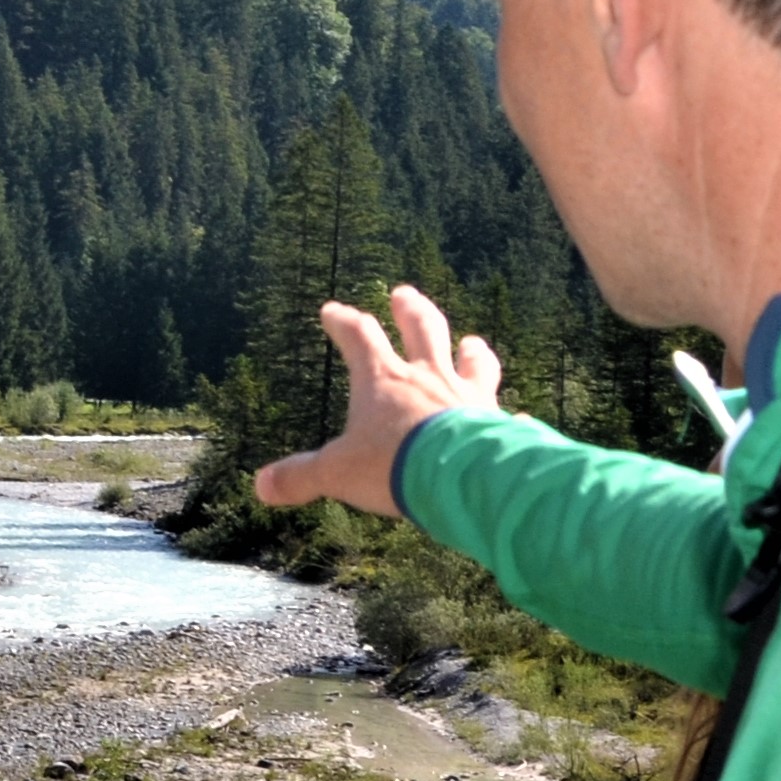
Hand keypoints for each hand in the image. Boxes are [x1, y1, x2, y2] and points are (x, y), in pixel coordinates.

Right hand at [249, 284, 502, 519]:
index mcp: (383, 380)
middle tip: (404, 294)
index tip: (332, 311)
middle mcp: (428, 377)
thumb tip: (261, 486)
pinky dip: (511, 418)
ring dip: (470, 349)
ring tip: (471, 341)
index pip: (358, 337)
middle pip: (421, 329)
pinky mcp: (498, 423)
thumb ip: (302, 476)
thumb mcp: (336, 472)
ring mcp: (467, 396)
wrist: (460, 476)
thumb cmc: (393, 465)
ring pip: (471, 361)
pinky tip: (519, 418)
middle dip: (410, 309)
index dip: (343, 322)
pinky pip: (507, 417)